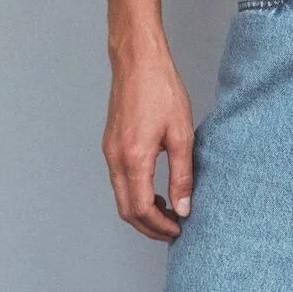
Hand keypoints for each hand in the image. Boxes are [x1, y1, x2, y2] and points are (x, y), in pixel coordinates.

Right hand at [103, 43, 195, 240]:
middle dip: (148, 226)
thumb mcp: (181, 135)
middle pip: (126, 210)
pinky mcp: (110, 144)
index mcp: (134, 158)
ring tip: (168, 212)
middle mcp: (115, 158)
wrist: (138, 61)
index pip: (141, 209)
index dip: (159, 226)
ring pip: (120, 197)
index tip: (178, 230)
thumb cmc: (161, 90)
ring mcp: (109, 151)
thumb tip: (183, 208)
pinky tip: (154, 190)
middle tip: (172, 229)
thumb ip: (182, 176)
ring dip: (141, 211)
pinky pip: (118, 181)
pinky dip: (134, 194)